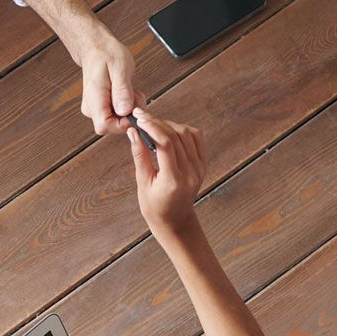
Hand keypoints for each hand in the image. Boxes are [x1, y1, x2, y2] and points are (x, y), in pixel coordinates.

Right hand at [69, 20, 142, 137]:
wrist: (96, 48)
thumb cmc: (106, 54)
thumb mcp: (120, 68)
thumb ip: (122, 91)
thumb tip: (125, 111)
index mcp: (94, 98)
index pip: (105, 126)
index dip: (123, 123)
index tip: (133, 108)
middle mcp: (92, 107)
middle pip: (113, 126)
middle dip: (130, 114)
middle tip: (134, 93)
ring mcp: (95, 108)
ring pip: (118, 121)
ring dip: (130, 108)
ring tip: (130, 89)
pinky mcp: (101, 107)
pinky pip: (118, 114)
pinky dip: (127, 105)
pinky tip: (127, 92)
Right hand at [129, 110, 206, 245]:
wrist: (174, 219)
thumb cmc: (154, 204)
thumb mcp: (142, 182)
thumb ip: (139, 155)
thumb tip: (133, 131)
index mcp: (174, 180)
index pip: (166, 144)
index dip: (152, 127)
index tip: (138, 119)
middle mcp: (191, 172)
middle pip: (176, 135)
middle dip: (157, 122)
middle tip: (141, 116)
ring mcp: (200, 168)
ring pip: (187, 133)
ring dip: (169, 124)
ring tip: (152, 124)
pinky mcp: (203, 164)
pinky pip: (197, 138)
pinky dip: (183, 130)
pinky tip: (169, 130)